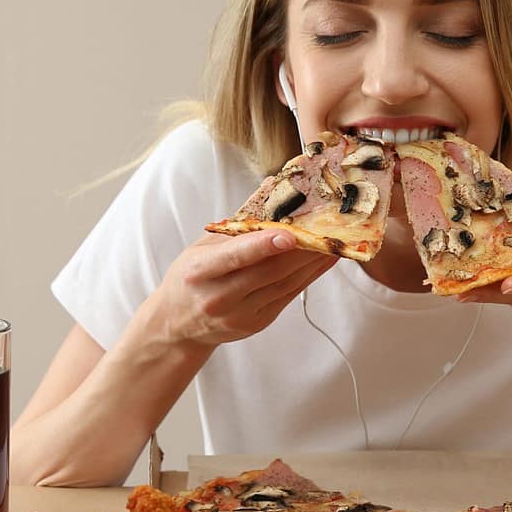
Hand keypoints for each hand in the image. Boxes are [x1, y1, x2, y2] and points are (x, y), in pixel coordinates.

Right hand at [150, 231, 334, 349]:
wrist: (178, 323)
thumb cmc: (193, 275)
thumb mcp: (204, 246)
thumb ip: (238, 223)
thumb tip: (273, 187)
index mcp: (200, 271)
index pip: (236, 257)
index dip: (263, 246)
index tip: (289, 235)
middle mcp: (219, 297)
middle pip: (268, 272)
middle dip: (302, 251)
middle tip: (327, 229)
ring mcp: (239, 315)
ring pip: (285, 284)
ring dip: (312, 262)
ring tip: (332, 242)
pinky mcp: (257, 323)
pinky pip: (288, 296)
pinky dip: (308, 276)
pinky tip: (322, 261)